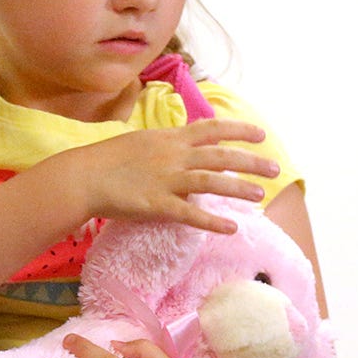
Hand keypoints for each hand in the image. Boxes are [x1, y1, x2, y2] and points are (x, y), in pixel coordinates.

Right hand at [60, 120, 277, 232]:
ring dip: (239, 189)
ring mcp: (166, 180)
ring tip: (260, 195)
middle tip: (275, 168)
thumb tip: (184, 147)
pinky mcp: (157, 205)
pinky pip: (190, 214)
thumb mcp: (140, 141)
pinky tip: (231, 228)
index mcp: (169, 138)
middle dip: (251, 161)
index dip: (239, 130)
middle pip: (221, 156)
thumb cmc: (106, 160)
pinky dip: (212, 222)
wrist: (82, 177)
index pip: (212, 129)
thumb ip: (165, 145)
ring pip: (213, 182)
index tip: (260, 134)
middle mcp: (173, 156)